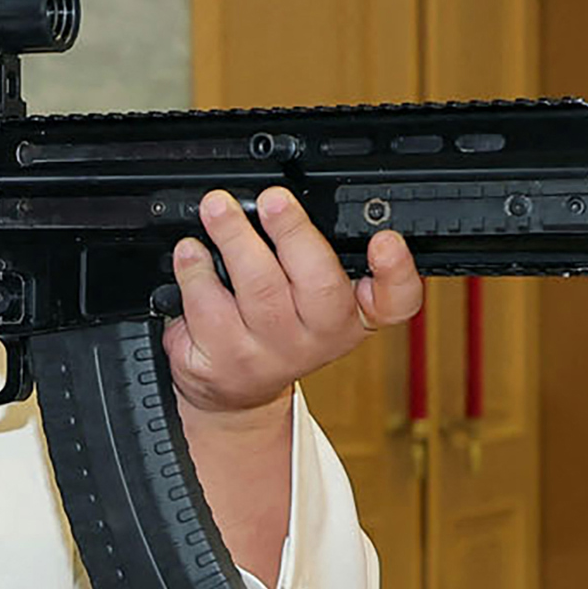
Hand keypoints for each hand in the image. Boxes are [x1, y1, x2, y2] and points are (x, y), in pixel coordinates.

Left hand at [165, 189, 424, 420]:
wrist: (233, 392)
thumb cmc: (274, 328)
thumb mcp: (308, 298)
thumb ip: (312, 253)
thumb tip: (287, 196)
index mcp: (351, 315)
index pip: (395, 301)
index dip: (397, 271)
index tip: (385, 241)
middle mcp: (318, 340)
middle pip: (318, 284)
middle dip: (293, 233)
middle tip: (272, 199)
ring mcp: (270, 355)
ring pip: (258, 292)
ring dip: (234, 240)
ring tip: (217, 208)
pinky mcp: (223, 364)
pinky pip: (209, 309)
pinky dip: (196, 272)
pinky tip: (190, 253)